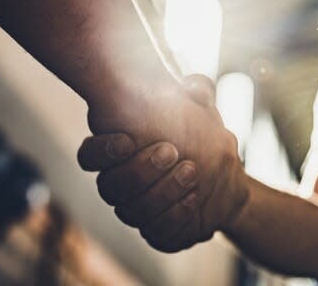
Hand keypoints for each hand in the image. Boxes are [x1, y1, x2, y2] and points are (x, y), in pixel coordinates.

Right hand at [78, 74, 248, 251]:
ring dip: (161, 192)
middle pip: (110, 187)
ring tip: (191, 172)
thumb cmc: (203, 135)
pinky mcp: (157, 233)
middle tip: (171, 151)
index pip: (90, 156)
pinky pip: (156, 234)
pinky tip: (193, 200)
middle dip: (140, 170)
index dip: (103, 151)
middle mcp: (122, 185)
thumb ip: (194, 91)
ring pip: (132, 212)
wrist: (227, 175)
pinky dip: (174, 217)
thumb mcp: (201, 109)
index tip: (128, 140)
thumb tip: (192, 82)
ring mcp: (137, 212)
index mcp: (119, 152)